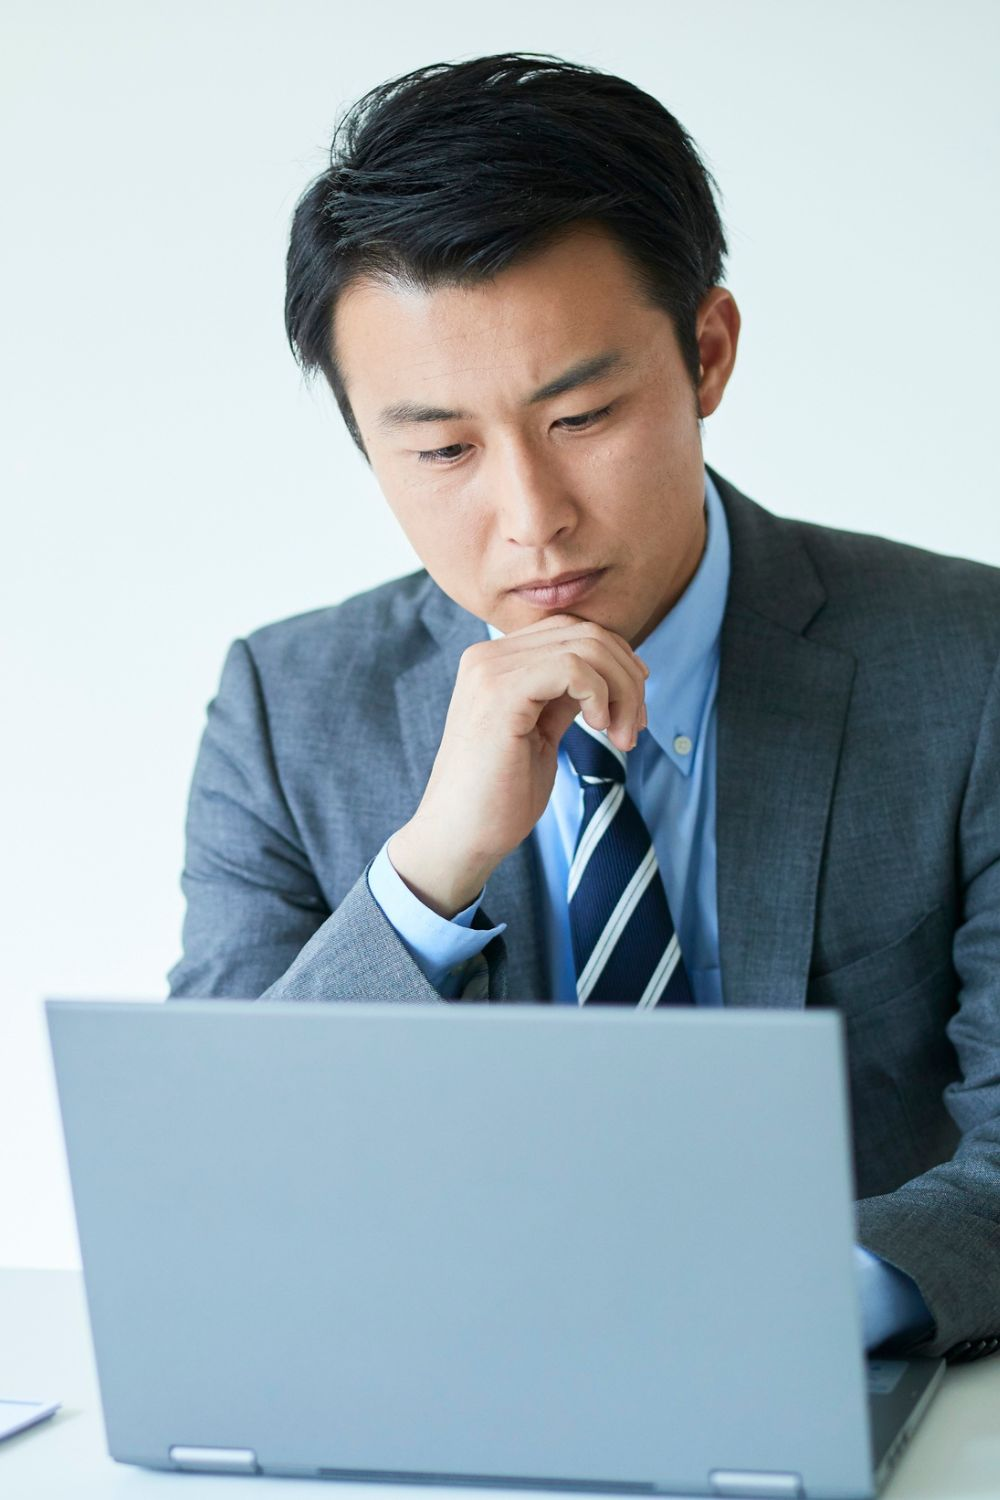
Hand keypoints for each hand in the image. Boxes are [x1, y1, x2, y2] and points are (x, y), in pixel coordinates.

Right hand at [388, 614, 648, 915]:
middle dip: (627, 677)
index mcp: (495, 662)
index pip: (573, 631)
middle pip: (586, 632)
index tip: (631, 711)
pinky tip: (599, 728)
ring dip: (622, 691)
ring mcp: (490, 670)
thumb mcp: (541, 732)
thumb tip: (607, 675)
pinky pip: (573, 667)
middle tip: (635, 727)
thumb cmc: (499, 796)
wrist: (460, 837)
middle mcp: (488, 656)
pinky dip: (600, 694)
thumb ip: (564, 697)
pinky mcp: (501, 693)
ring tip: (623, 737)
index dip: (616, 663)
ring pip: (587, 646)